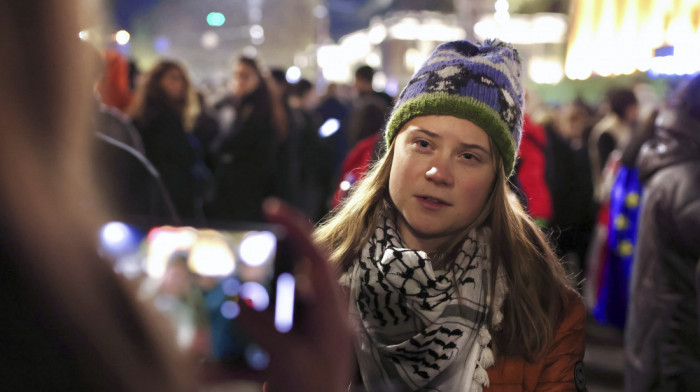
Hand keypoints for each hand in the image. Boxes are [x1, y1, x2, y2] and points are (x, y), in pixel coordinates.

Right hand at [197, 198, 353, 391]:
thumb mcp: (287, 360)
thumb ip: (263, 327)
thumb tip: (238, 298)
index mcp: (330, 314)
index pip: (317, 259)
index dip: (296, 229)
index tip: (271, 208)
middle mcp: (316, 321)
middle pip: (283, 284)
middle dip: (252, 278)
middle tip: (230, 264)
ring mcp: (298, 340)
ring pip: (262, 317)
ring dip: (233, 324)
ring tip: (210, 320)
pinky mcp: (282, 359)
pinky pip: (253, 350)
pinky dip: (229, 359)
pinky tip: (205, 371)